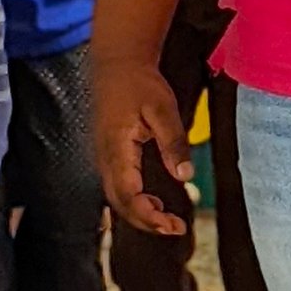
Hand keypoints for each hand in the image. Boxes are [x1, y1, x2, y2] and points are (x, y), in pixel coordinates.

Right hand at [96, 55, 192, 235]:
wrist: (117, 62)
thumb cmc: (139, 83)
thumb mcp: (163, 109)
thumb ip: (173, 142)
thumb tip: (185, 176)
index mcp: (116, 149)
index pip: (128, 195)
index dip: (149, 216)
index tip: (173, 225)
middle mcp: (105, 158)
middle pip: (119, 204)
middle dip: (146, 222)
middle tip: (175, 228)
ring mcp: (104, 157)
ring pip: (116, 198)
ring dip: (140, 214)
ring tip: (168, 219)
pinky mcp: (108, 155)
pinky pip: (118, 187)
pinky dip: (134, 201)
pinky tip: (154, 202)